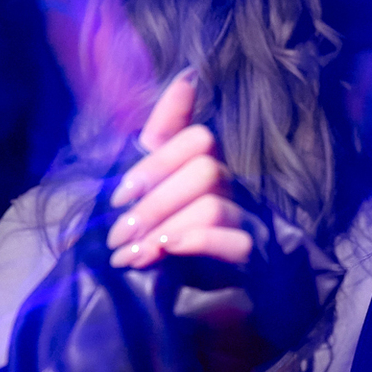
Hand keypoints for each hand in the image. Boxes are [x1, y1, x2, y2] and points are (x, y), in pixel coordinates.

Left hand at [107, 71, 251, 268]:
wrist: (213, 294)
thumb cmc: (174, 237)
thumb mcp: (153, 194)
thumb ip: (160, 142)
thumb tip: (186, 76)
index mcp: (201, 166)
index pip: (193, 136)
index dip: (155, 161)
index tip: (119, 196)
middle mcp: (228, 185)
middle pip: (203, 166)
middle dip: (154, 202)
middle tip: (118, 235)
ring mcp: (245, 216)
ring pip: (212, 203)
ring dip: (164, 228)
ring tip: (132, 254)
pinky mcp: (253, 251)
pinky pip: (234, 238)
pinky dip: (196, 241)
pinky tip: (165, 252)